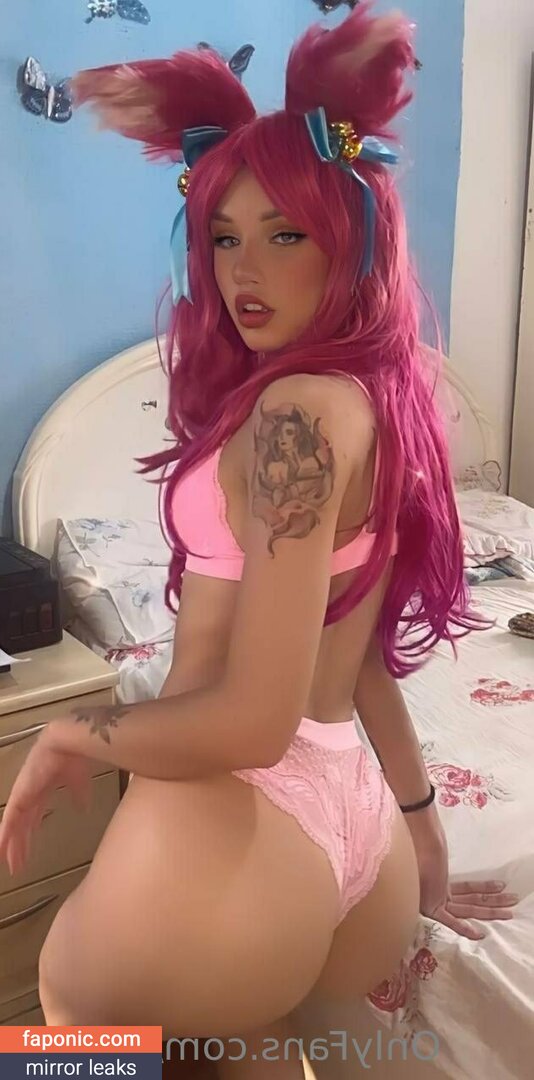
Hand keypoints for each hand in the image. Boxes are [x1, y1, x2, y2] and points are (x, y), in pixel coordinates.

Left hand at [0, 724, 93, 877]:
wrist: (67, 743)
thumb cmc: (74, 758)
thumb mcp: (80, 784)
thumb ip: (79, 797)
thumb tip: (83, 810)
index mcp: (42, 791)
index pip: (33, 819)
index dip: (30, 835)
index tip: (29, 852)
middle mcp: (30, 795)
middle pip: (23, 826)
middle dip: (21, 846)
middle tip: (18, 865)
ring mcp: (23, 796)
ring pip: (14, 827)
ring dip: (12, 846)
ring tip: (11, 864)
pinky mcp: (19, 796)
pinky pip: (9, 821)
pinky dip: (5, 835)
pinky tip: (2, 848)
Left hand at [406, 804, 518, 938]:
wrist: (415, 840)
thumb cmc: (420, 838)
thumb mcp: (431, 845)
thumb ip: (438, 846)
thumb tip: (437, 831)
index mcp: (438, 880)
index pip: (464, 889)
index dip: (482, 887)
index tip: (498, 886)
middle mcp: (438, 893)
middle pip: (471, 901)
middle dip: (493, 903)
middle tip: (512, 905)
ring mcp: (437, 900)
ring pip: (469, 908)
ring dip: (490, 910)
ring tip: (509, 911)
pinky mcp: (433, 906)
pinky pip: (452, 920)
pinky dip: (465, 928)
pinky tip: (479, 933)